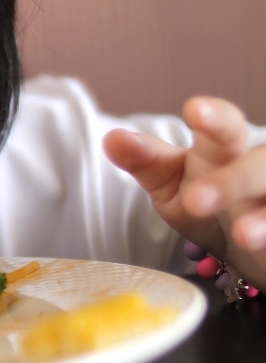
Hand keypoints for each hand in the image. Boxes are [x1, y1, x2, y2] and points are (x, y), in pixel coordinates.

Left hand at [104, 97, 265, 286]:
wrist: (246, 251)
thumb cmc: (206, 206)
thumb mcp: (170, 184)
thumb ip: (145, 161)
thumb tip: (111, 138)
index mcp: (224, 150)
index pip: (224, 126)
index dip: (213, 117)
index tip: (194, 110)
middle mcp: (260, 168)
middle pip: (258, 164)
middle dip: (232, 180)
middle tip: (195, 201)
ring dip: (262, 217)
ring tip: (242, 235)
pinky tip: (258, 242)